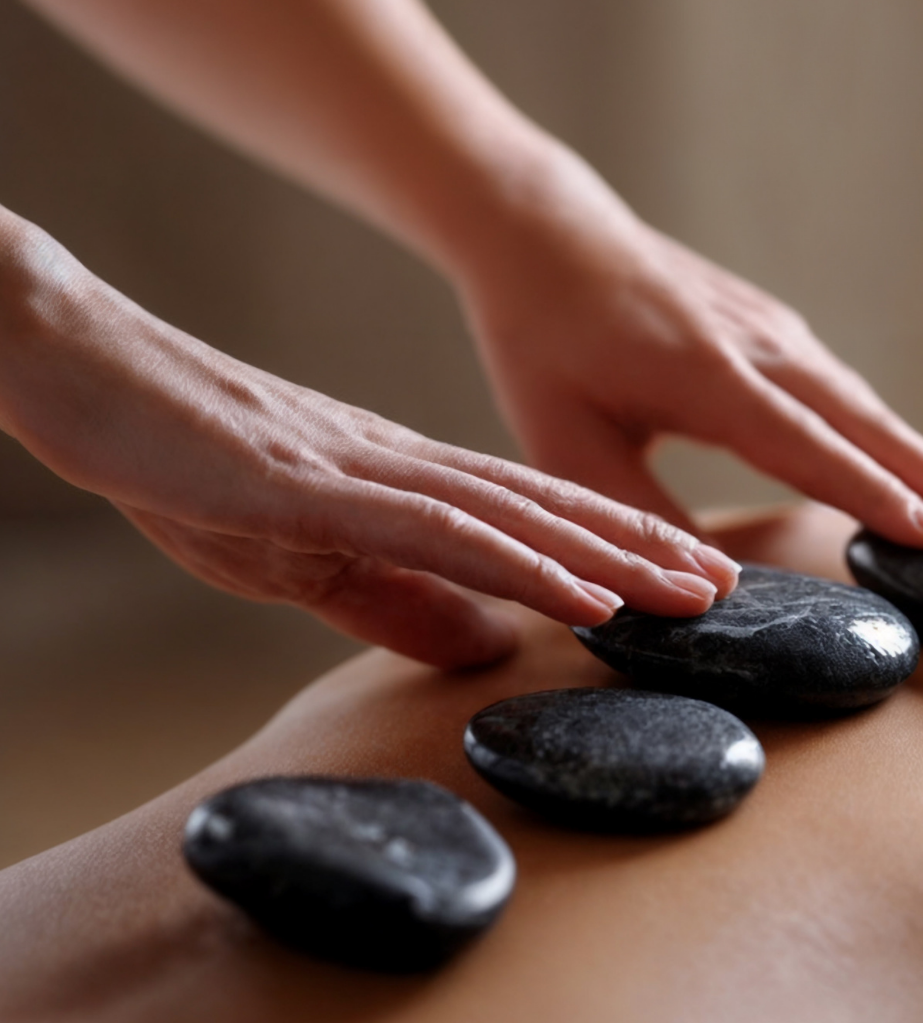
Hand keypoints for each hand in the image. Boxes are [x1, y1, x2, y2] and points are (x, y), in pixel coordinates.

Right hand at [0, 217, 737, 667]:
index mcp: (409, 483)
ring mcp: (375, 474)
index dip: (620, 548)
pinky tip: (591, 598)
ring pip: (524, 522)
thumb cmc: (190, 466)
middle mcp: (413, 470)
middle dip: (648, 552)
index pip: (537, 519)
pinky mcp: (325, 488)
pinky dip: (530, 569)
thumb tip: (489, 647)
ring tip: (696, 594)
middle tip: (732, 589)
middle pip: (555, 514)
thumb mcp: (302, 560)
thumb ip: (397, 600)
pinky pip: (451, 535)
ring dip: (617, 561)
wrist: (89, 375)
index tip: (692, 581)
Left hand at [455, 153, 922, 555]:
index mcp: (707, 377)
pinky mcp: (784, 335)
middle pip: (874, 427)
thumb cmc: (545, 343)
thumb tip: (709, 593)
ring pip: (876, 412)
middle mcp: (763, 350)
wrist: (549, 234)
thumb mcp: (563, 438)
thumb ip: (632, 516)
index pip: (809, 447)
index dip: (875, 496)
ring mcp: (782, 336)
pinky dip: (904, 443)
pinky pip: (856, 398)